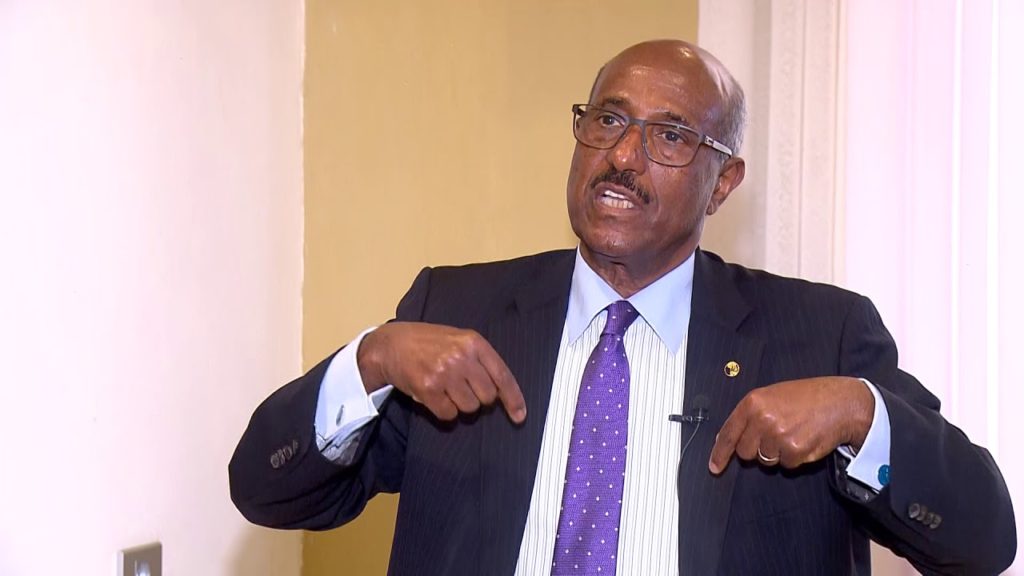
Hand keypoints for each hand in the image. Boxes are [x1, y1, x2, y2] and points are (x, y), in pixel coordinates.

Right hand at [356, 322, 525, 423]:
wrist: (391, 344)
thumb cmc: (427, 343)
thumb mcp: (458, 340)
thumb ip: (480, 360)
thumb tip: (501, 392)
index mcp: (474, 342)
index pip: (502, 376)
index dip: (513, 399)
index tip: (520, 416)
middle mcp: (462, 357)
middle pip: (487, 397)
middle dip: (477, 398)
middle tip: (461, 387)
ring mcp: (445, 373)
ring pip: (469, 408)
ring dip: (459, 404)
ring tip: (445, 388)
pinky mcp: (428, 388)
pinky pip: (448, 414)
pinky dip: (443, 410)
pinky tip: (434, 395)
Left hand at [708, 376, 873, 473]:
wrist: (839, 403)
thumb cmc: (806, 398)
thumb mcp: (772, 396)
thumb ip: (750, 415)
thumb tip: (728, 438)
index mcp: (752, 402)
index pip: (728, 433)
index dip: (719, 453)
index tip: (714, 466)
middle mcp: (762, 418)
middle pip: (745, 452)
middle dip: (757, 449)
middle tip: (775, 435)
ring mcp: (777, 435)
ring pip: (766, 460)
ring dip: (778, 453)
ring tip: (793, 433)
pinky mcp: (794, 450)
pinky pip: (786, 465)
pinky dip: (794, 458)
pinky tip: (803, 440)